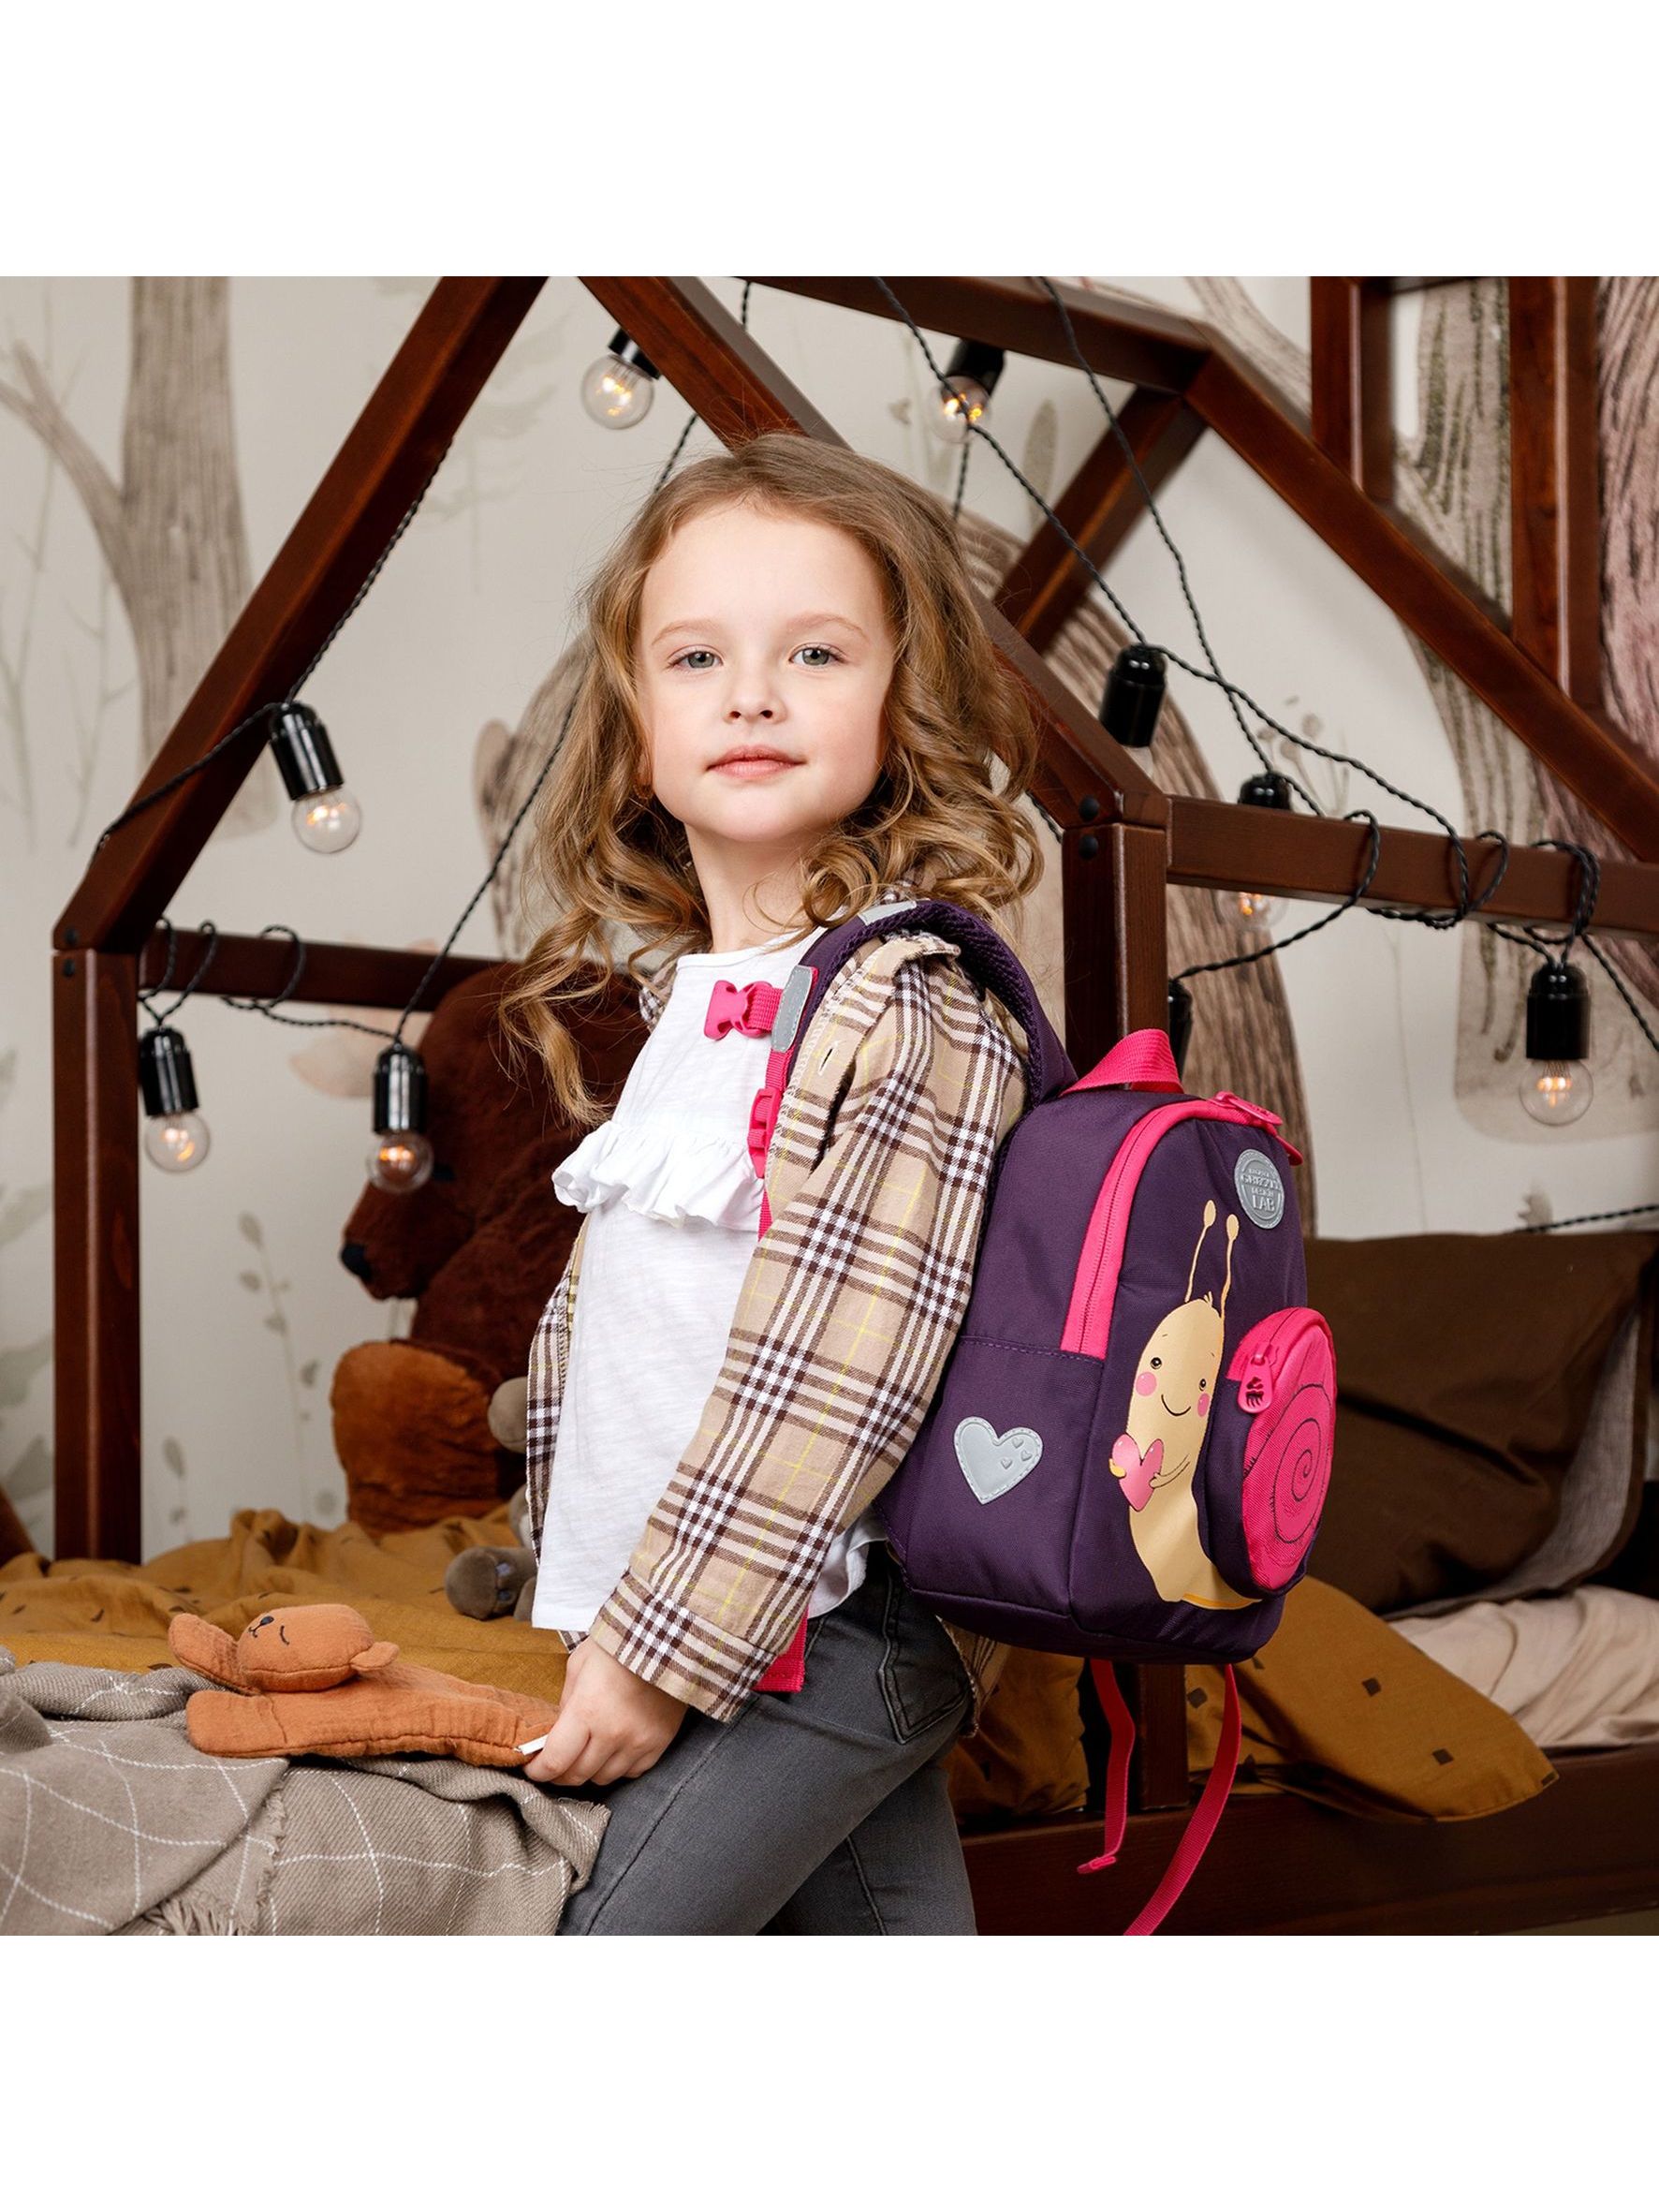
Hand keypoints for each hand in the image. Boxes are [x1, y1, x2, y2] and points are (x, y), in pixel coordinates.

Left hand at [523, 1637, 687, 1787]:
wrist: (667, 1638)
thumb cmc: (618, 1647)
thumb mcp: (578, 1666)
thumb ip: (566, 1702)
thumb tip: (558, 1731)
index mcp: (586, 1711)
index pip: (555, 1761)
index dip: (539, 1772)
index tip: (533, 1770)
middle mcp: (612, 1733)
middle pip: (578, 1775)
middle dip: (560, 1775)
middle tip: (555, 1766)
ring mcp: (638, 1742)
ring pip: (604, 1778)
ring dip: (590, 1771)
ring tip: (587, 1754)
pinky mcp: (659, 1744)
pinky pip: (632, 1772)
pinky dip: (619, 1767)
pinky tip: (614, 1751)